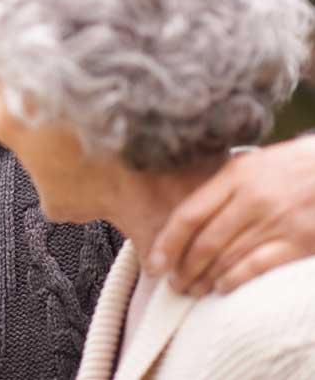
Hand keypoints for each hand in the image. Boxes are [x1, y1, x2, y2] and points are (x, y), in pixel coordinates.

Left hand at [146, 135, 314, 295]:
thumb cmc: (290, 165)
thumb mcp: (251, 163)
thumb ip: (221, 185)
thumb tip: (188, 213)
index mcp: (235, 176)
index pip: (190, 214)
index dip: (167, 243)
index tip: (153, 263)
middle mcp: (251, 199)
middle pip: (205, 242)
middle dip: (184, 268)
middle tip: (173, 283)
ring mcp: (277, 221)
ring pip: (228, 258)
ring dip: (205, 279)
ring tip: (192, 290)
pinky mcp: (300, 241)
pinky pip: (258, 267)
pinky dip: (235, 281)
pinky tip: (222, 288)